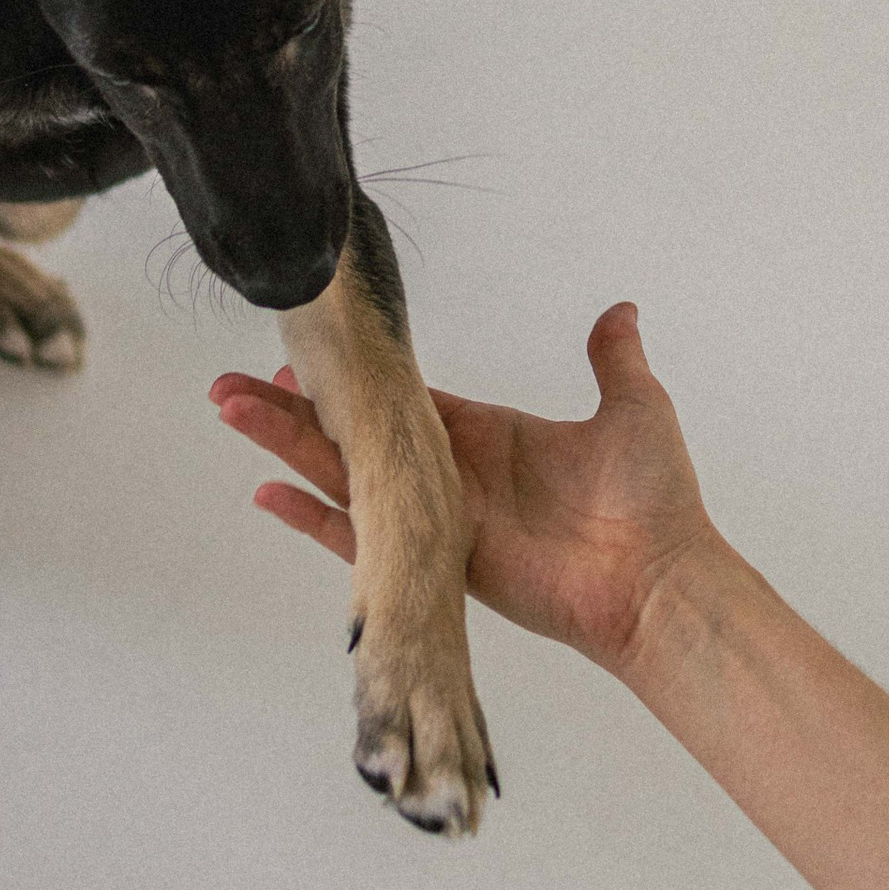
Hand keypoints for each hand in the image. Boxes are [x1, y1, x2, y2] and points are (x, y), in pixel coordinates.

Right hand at [209, 301, 718, 678]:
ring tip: (231, 413)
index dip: (353, 382)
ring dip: (287, 446)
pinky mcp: (434, 564)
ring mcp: (436, 522)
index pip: (401, 403)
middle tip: (234, 383)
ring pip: (344, 476)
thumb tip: (620, 312)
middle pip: (355, 435)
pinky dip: (314, 520)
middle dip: (295, 409)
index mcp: (484, 436)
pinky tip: (267, 494)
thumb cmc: (652, 500)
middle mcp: (449, 477)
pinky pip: (361, 541)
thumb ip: (613, 360)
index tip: (303, 355)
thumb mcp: (632, 409)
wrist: (657, 577)